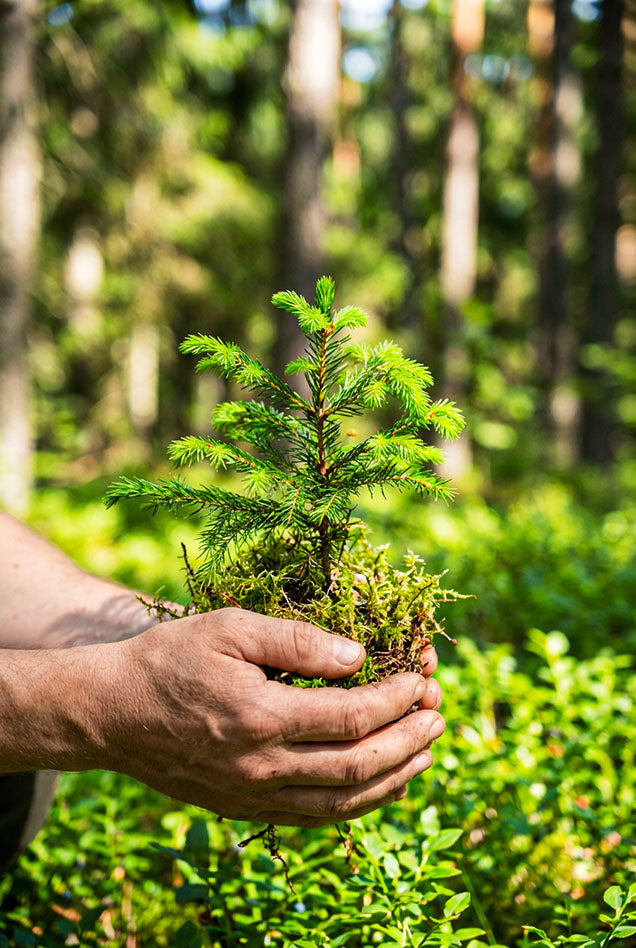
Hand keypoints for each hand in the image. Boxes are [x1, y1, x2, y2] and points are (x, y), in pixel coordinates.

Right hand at [102, 608, 444, 827]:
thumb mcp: (230, 628)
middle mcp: (262, 767)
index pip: (353, 715)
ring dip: (395, 778)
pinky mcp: (244, 808)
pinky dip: (356, 804)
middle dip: (409, 739)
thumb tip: (356, 656)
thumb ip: (296, 641)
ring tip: (426, 753)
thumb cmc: (169, 660)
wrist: (110, 714)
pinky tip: (377, 784)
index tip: (423, 677)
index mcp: (261, 717)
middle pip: (359, 766)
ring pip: (343, 803)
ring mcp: (253, 795)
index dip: (398, 697)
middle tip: (439, 713)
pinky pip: (314, 817)